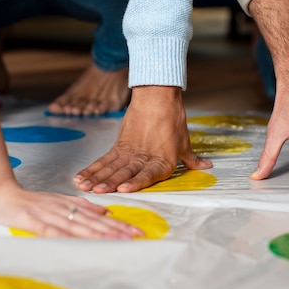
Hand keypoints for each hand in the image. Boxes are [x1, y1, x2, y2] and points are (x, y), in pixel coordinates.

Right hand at [0, 181, 143, 238]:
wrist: (0, 194)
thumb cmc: (29, 202)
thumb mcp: (58, 200)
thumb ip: (81, 206)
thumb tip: (105, 211)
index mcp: (70, 204)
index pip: (98, 217)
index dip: (118, 224)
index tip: (136, 232)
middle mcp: (63, 208)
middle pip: (94, 221)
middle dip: (116, 229)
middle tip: (136, 236)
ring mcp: (49, 215)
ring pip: (78, 225)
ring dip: (98, 233)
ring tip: (117, 240)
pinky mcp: (34, 222)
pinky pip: (52, 230)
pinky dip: (66, 235)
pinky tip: (79, 240)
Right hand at [74, 86, 211, 192]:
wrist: (158, 97)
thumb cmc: (173, 120)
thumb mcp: (184, 143)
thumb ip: (192, 160)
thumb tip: (207, 166)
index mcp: (162, 162)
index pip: (148, 175)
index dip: (135, 183)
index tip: (123, 189)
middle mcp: (144, 159)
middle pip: (124, 172)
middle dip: (109, 183)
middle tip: (96, 191)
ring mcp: (129, 153)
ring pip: (111, 167)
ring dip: (97, 177)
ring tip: (85, 186)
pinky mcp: (119, 145)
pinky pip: (104, 159)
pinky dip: (93, 168)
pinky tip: (82, 176)